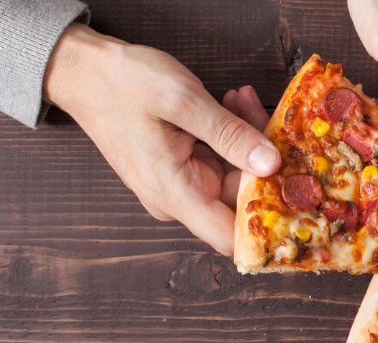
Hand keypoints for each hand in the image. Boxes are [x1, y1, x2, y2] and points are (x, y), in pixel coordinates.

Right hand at [43, 24, 281, 254]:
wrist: (82, 70)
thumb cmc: (122, 83)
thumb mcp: (181, 99)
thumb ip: (229, 134)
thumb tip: (271, 163)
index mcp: (175, 193)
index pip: (230, 237)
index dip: (267, 224)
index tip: (295, 192)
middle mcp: (178, 200)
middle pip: (241, 200)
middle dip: (264, 161)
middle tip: (266, 115)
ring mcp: (180, 186)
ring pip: (235, 177)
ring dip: (249, 142)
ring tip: (242, 100)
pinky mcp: (182, 171)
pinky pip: (221, 163)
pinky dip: (232, 138)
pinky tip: (232, 106)